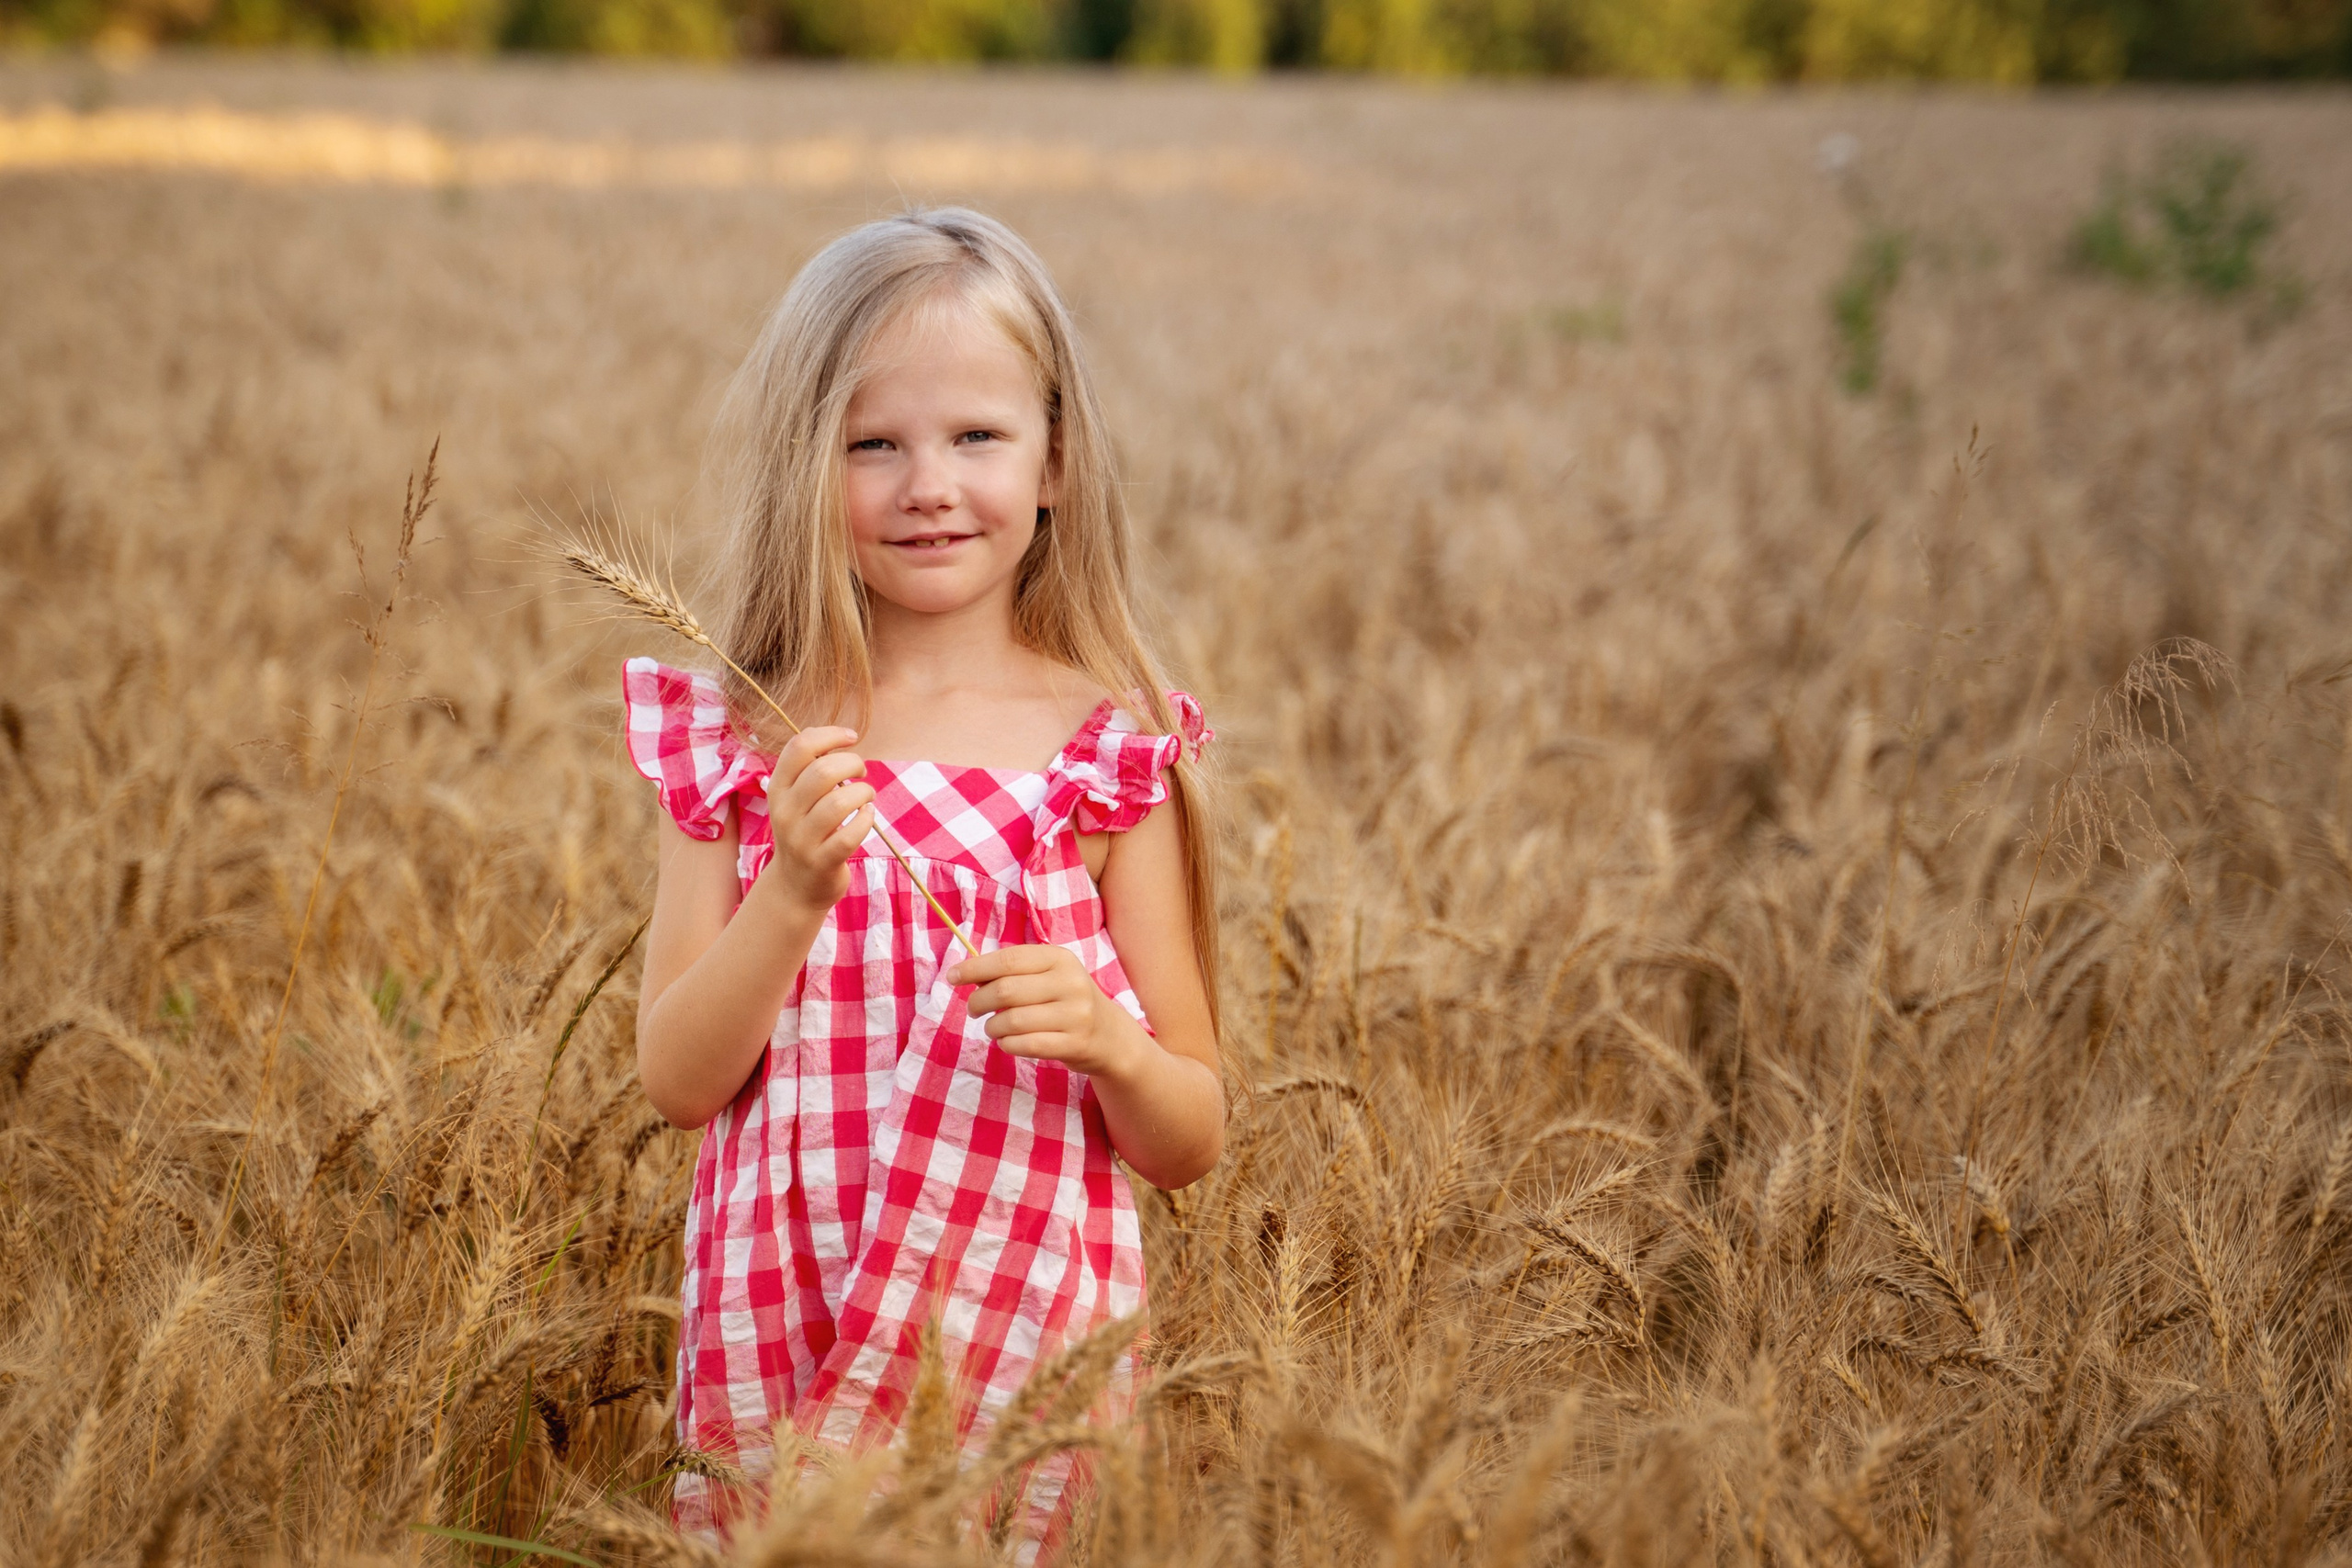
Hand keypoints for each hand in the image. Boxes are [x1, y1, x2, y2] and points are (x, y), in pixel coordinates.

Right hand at [757, 727, 872, 915]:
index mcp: (778, 789)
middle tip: (861, 772)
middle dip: (852, 763)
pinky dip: (866, 820)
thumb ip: (808, 769)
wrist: (796, 886)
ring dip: (863, 793)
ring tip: (866, 797)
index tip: (850, 737)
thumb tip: (834, 735)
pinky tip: (867, 816)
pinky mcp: (822, 861)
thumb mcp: (795, 800)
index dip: (829, 735)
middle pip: (822, 772)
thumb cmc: (805, 832)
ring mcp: (802, 839)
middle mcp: (785, 812)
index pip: (799, 747)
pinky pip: (850, 835)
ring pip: (838, 802)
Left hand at [948, 944, 1139, 1079]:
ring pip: (1012, 1021)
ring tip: (993, 1027)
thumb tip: (966, 973)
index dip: (974, 969)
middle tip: (974, 1009)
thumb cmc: (1066, 1001)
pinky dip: (1007, 1044)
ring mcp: (1076, 1015)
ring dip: (992, 1027)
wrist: (1109, 1035)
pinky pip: (1025, 1044)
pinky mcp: (1075, 1043)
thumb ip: (1013, 972)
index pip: (1007, 961)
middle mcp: (1070, 983)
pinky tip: (1007, 1041)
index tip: (953, 976)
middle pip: (1005, 990)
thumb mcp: (1049, 976)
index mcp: (1060, 958)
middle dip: (978, 1001)